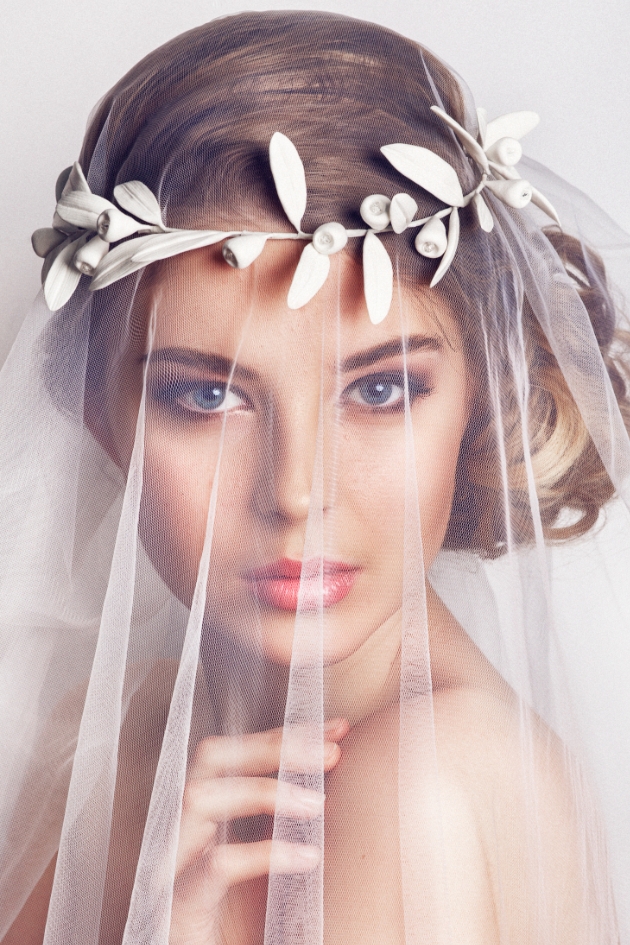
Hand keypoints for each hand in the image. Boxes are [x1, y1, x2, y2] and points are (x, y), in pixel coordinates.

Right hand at [169, 718, 348, 944]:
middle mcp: (180, 830)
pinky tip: (309, 857)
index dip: (285, 734)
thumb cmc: (242, 925)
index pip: (234, 751)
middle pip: (211, 756)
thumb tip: (337, 781)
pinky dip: (265, 852)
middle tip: (330, 755)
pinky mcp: (177, 906)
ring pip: (198, 796)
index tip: (338, 729)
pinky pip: (216, 865)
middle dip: (272, 746)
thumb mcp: (269, 865)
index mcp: (202, 815)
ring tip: (318, 805)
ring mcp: (172, 865)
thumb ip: (287, 823)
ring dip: (264, 791)